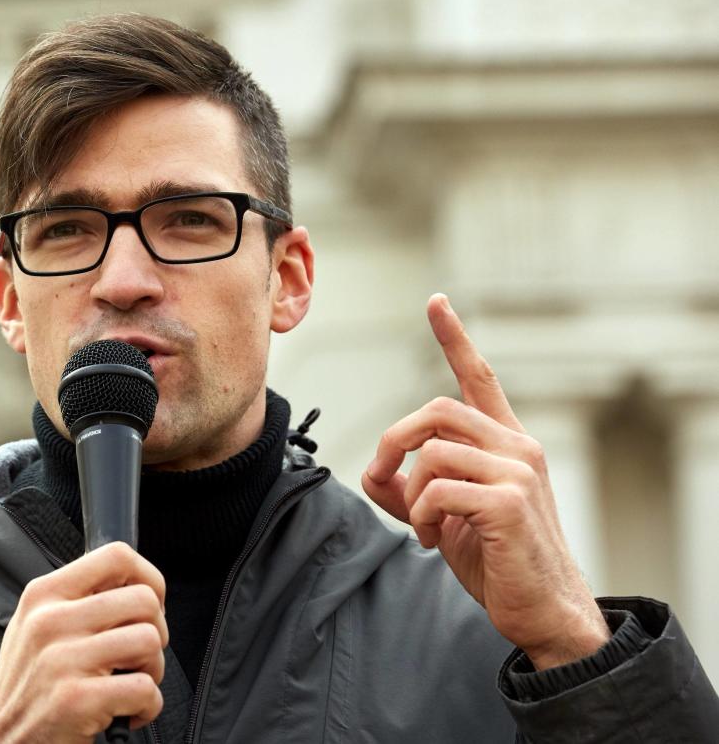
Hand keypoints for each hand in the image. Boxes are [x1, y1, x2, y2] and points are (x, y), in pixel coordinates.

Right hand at [0, 541, 167, 743]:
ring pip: (150, 641)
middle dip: (157, 631)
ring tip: (130, 682)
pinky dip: (148, 706)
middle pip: (144, 600)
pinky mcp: (76, 700)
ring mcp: (62, 660)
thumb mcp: (38, 623)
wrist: (0, 739)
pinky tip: (128, 712)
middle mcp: (51, 620)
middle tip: (138, 655)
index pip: (116, 556)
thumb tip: (137, 583)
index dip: (150, 578)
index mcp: (45, 594)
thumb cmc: (30, 681)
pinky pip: (145, 689)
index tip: (152, 604)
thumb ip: (79, 597)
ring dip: (153, 669)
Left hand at [362, 294, 609, 669]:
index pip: (479, 378)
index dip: (454, 339)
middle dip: (394, 441)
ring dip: (411, 492)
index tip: (436, 302)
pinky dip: (420, 515)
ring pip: (434, 452)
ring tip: (422, 525)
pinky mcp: (510, 501)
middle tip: (381, 478)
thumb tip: (372, 473)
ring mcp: (518, 471)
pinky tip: (432, 538)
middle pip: (436, 411)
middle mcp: (518, 446)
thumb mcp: (445, 518)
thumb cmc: (497, 561)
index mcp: (506, 443)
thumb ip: (410, 490)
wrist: (542, 610)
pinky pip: (439, 489)